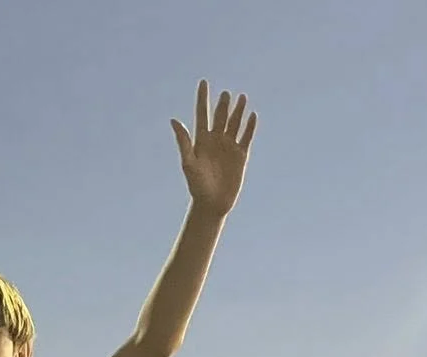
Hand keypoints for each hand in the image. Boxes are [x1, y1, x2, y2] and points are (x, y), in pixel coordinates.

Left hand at [172, 81, 256, 215]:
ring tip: (241, 97)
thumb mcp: (188, 163)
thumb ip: (183, 141)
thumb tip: (174, 120)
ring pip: (234, 123)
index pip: (202, 113)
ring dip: (237, 111)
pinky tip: (252, 116)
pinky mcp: (241, 156)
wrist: (212, 203)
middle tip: (226, 94)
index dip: (202, 97)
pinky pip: (246, 137)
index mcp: (201, 139)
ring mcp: (229, 146)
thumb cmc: (197, 185)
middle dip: (223, 104)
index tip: (203, 82)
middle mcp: (215, 140)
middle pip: (220, 116)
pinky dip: (250, 127)